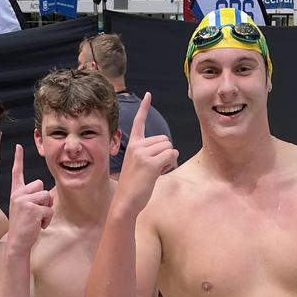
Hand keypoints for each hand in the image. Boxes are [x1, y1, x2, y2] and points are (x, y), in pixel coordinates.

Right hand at [7, 144, 53, 249]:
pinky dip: (48, 218)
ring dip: (47, 210)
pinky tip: (39, 225)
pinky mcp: (32, 209)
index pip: (16, 172)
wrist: (17, 242)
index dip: (18, 159)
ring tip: (37, 219)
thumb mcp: (24, 208)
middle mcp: (18, 194)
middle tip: (35, 212)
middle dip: (44, 199)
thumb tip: (47, 194)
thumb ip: (32, 198)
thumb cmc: (24, 226)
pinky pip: (49, 209)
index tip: (18, 146)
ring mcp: (24, 201)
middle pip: (41, 185)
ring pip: (47, 196)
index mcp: (16, 193)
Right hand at [116, 93, 177, 214]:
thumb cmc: (133, 186)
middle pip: (164, 139)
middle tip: (157, 166)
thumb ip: (149, 154)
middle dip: (166, 152)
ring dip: (169, 158)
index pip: (139, 122)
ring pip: (169, 147)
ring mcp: (143, 154)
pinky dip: (171, 163)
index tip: (148, 94)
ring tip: (158, 170)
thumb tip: (171, 151)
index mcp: (132, 145)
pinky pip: (171, 155)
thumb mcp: (138, 165)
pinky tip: (162, 172)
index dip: (144, 107)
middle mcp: (136, 146)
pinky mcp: (150, 163)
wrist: (125, 202)